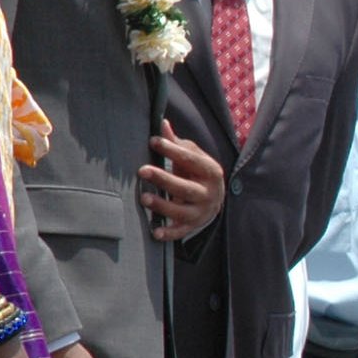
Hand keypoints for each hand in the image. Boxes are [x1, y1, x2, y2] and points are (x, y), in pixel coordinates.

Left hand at [142, 121, 223, 240]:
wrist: (215, 198)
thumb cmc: (198, 173)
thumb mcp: (193, 157)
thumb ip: (177, 144)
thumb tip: (162, 123)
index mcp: (211, 171)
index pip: (191, 160)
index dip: (172, 150)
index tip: (153, 141)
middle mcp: (209, 193)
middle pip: (186, 188)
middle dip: (164, 179)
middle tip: (142, 170)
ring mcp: (202, 212)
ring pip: (182, 211)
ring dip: (163, 205)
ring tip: (144, 197)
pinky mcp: (193, 226)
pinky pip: (180, 232)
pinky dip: (169, 234)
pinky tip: (155, 232)